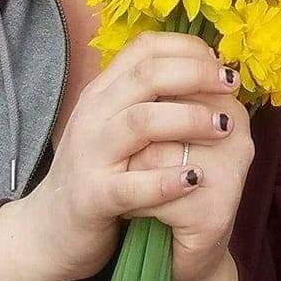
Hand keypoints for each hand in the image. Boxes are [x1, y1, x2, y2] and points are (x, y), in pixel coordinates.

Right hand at [22, 31, 244, 280]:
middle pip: (147, 76)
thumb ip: (149, 98)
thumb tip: (207, 72)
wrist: (48, 231)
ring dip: (190, 119)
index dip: (189, 50)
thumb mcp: (117, 126)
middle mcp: (92, 116)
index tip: (222, 64)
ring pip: (141, 121)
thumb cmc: (98, 173)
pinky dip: (166, 180)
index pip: (144, 49)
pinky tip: (195, 179)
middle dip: (197, 75)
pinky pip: (130, 185)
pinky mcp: (91, 198)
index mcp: (102, 93)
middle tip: (231, 86)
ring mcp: (89, 155)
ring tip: (225, 127)